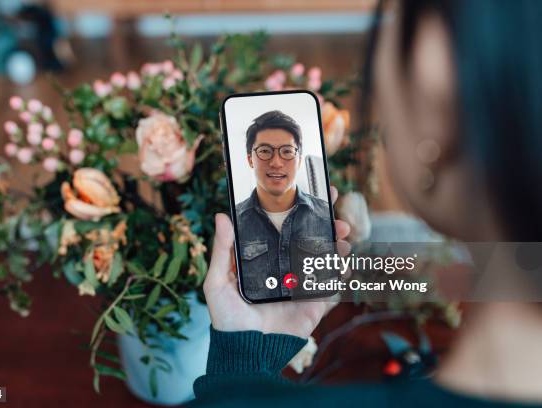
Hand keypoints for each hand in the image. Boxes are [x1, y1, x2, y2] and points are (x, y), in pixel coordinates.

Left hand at [203, 187, 350, 338]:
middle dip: (327, 226)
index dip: (300, 212)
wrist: (244, 352)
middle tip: (336, 216)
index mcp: (266, 259)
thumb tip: (221, 216)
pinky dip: (340, 275)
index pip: (285, 230)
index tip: (313, 193)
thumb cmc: (227, 317)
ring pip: (325, 260)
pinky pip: (331, 287)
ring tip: (342, 237)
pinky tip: (342, 265)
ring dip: (337, 246)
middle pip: (312, 240)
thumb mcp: (217, 281)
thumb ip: (222, 250)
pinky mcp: (313, 305)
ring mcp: (302, 286)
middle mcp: (286, 268)